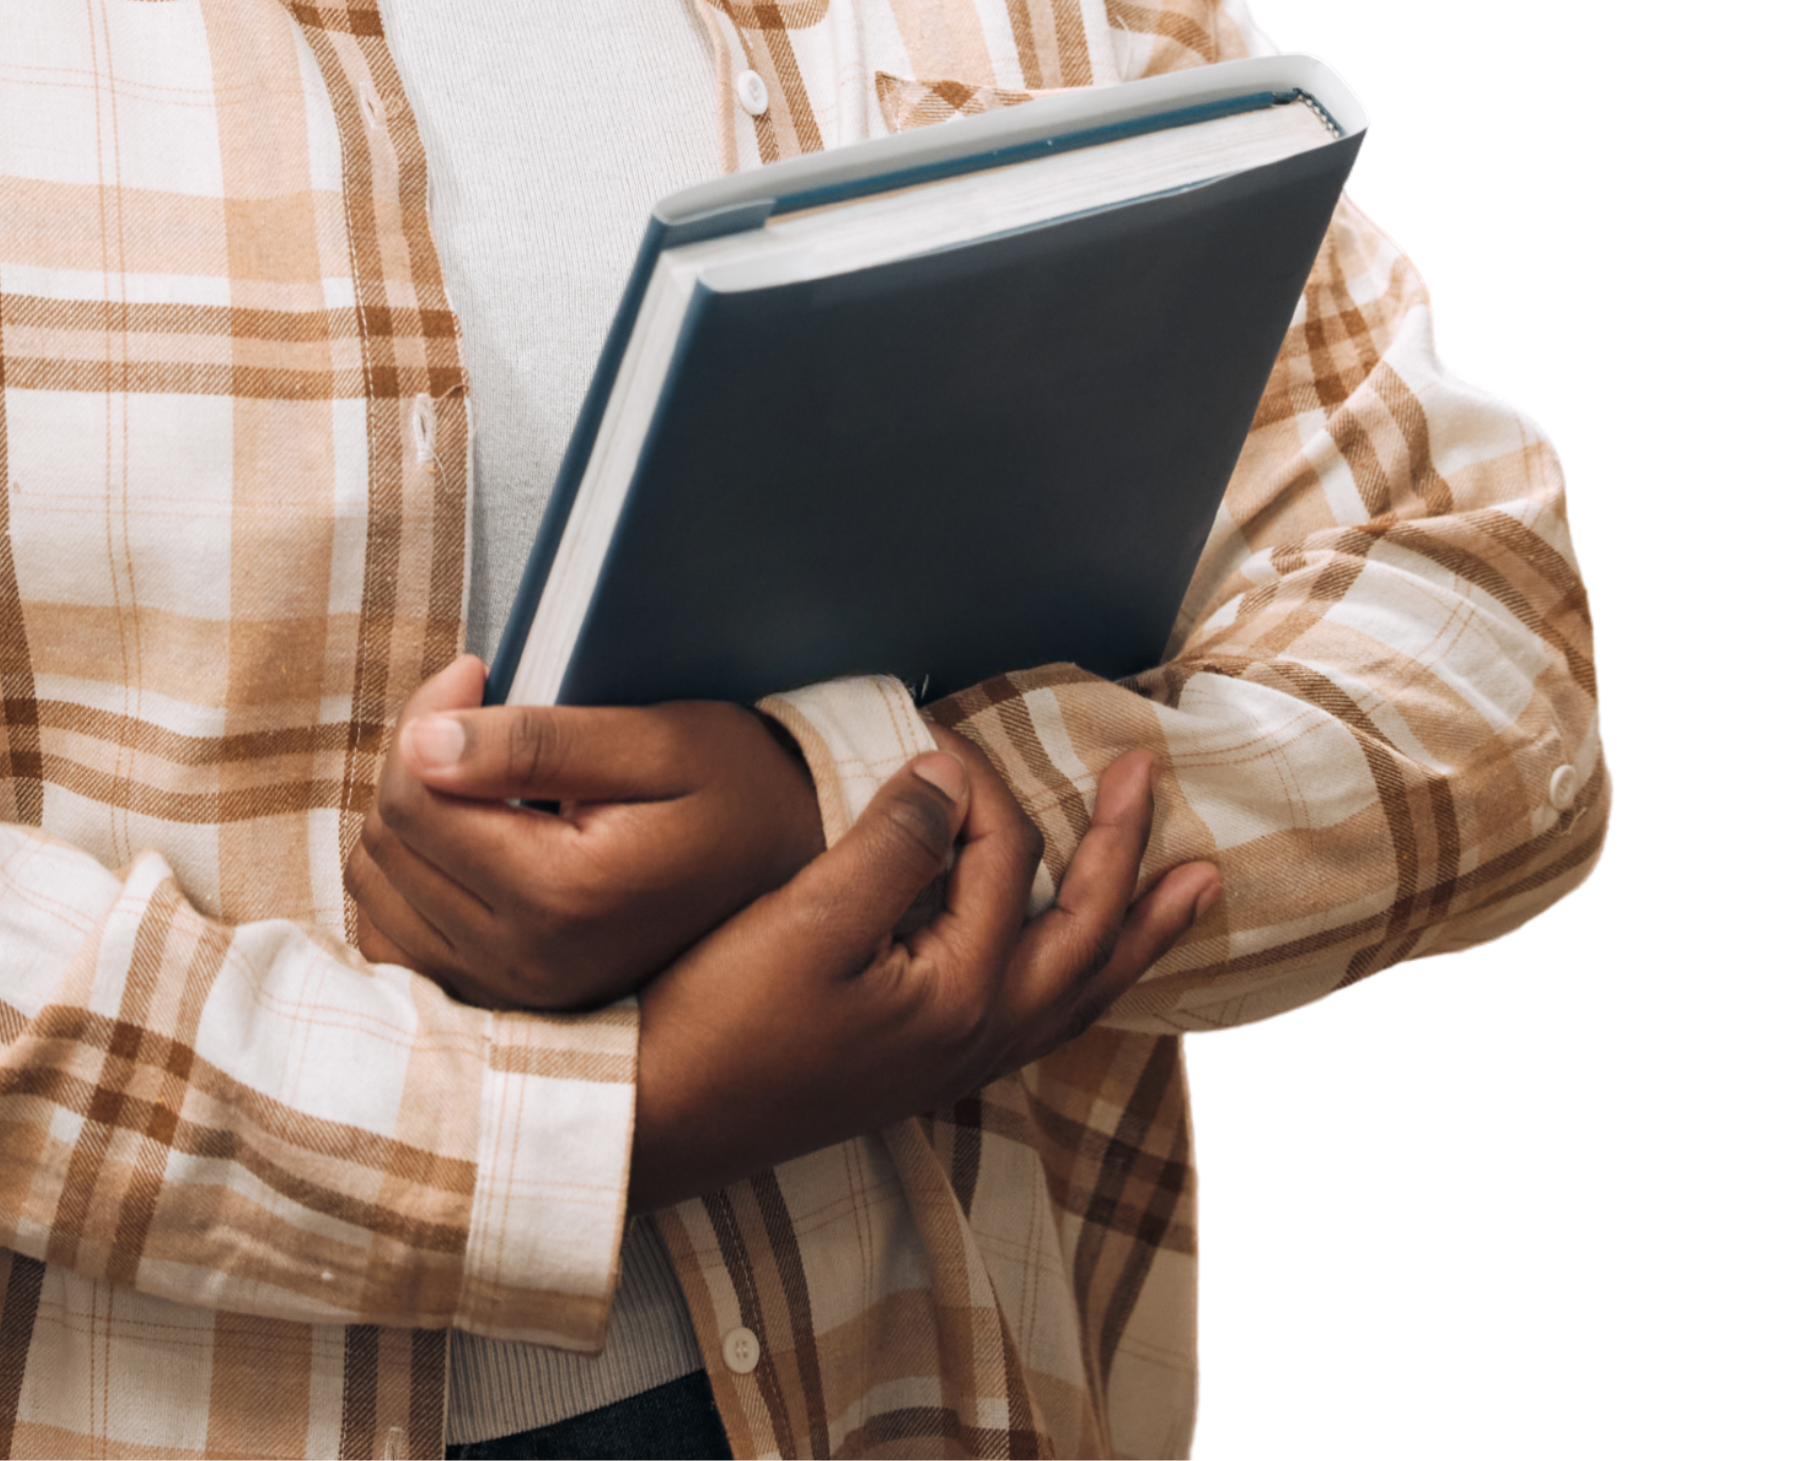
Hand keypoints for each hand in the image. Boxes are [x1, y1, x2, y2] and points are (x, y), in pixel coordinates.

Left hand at [347, 655, 826, 1011]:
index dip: (428, 713)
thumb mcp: (655, 743)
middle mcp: (525, 965)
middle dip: (413, 758)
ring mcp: (509, 996)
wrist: (788, 867)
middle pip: (387, 841)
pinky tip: (458, 833)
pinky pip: (391, 937)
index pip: (415, 796)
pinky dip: (404, 876)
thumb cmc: (733, 789)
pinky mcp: (500, 1003)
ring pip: (376, 888)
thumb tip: (421, 745)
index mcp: (562, 899)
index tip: (476, 672)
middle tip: (475, 710)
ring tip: (472, 771)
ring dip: (406, 815)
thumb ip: (536, 743)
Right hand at [626, 735, 1217, 1212]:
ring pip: (1080, 987)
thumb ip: (891, 844)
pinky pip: (1045, 1015)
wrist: (667, 1118)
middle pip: (1087, 933)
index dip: (974, 783)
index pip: (1005, 857)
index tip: (928, 739)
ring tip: (1190, 890)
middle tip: (1151, 778)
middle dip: (1126, 852)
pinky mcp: (924, 1066)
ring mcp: (956, 1058)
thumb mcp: (807, 921)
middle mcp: (980, 1033)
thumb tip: (945, 779)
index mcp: (963, 994)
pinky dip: (1085, 976)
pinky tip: (1076, 964)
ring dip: (1137, 928)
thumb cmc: (726, 1023)